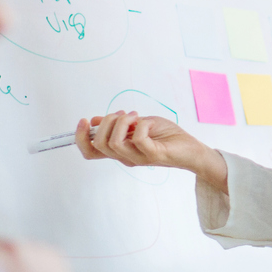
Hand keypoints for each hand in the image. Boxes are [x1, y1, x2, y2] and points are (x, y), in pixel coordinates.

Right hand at [77, 112, 226, 192]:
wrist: (191, 149)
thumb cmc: (167, 136)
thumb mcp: (138, 124)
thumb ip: (118, 124)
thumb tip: (95, 120)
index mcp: (120, 150)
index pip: (90, 151)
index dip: (80, 138)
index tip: (84, 120)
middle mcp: (126, 157)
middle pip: (98, 145)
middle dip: (105, 122)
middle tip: (122, 114)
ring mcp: (138, 157)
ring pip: (114, 143)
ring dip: (122, 122)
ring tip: (136, 116)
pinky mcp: (153, 155)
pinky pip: (138, 139)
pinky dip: (141, 125)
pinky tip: (149, 123)